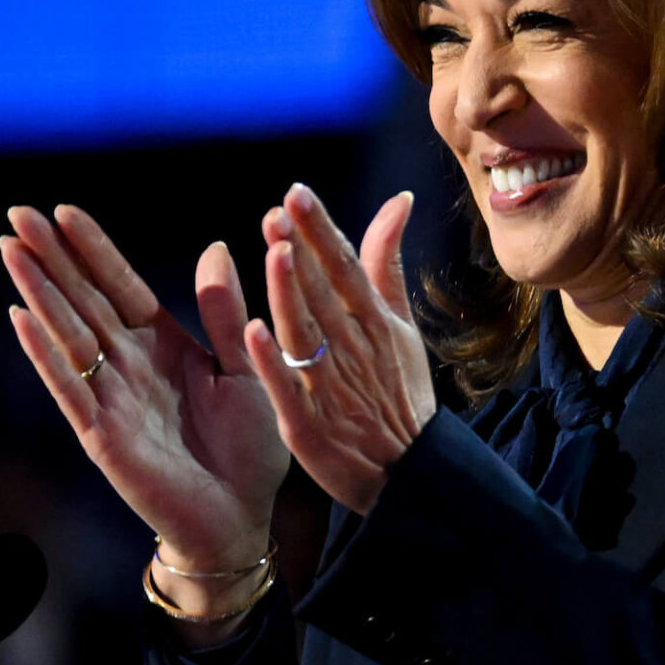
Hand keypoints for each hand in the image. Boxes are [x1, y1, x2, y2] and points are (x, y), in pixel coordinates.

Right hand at [1, 206, 288, 571]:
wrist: (242, 516)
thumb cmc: (248, 446)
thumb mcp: (245, 366)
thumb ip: (224, 311)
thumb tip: (216, 247)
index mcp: (163, 345)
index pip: (120, 285)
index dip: (92, 249)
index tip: (63, 210)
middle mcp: (129, 365)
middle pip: (83, 300)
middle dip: (50, 257)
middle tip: (16, 212)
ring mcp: (110, 398)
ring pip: (68, 334)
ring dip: (39, 292)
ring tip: (10, 250)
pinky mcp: (102, 435)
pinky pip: (70, 387)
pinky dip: (45, 353)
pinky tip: (20, 318)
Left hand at [243, 185, 432, 515]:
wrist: (410, 471)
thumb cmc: (401, 393)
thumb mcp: (402, 325)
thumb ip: (387, 263)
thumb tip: (397, 201)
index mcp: (376, 322)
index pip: (346, 266)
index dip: (321, 230)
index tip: (296, 193)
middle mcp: (353, 349)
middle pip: (324, 294)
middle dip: (303, 252)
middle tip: (278, 212)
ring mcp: (331, 387)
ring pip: (306, 334)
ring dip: (290, 294)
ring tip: (276, 253)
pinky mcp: (308, 426)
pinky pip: (288, 389)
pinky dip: (273, 362)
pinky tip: (255, 331)